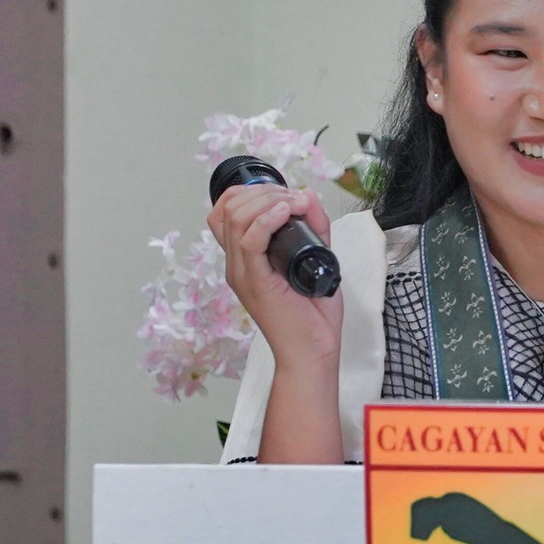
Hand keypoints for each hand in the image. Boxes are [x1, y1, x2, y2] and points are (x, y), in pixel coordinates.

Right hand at [208, 183, 343, 375]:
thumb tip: (308, 194)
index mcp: (245, 258)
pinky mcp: (256, 282)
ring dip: (269, 200)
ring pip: (236, 218)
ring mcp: (243, 273)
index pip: (226, 211)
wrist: (312, 352)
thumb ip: (314, 226)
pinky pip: (249, 241)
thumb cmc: (313, 316)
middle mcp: (237, 264)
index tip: (285, 194)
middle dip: (264, 191)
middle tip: (294, 198)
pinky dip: (267, 219)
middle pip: (229, 208)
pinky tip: (286, 212)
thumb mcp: (317, 257)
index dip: (251, 192)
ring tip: (296, 203)